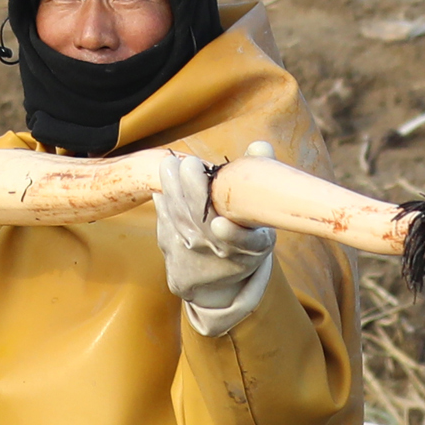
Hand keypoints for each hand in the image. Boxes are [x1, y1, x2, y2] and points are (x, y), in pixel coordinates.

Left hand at [155, 145, 275, 336]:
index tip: (219, 224)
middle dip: (195, 193)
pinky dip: (163, 200)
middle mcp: (222, 253)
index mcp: (253, 247)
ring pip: (181, 221)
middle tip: (191, 164)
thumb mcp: (261, 213)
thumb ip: (261, 175)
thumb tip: (260, 145)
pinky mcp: (171, 251)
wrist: (215, 278)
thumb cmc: (244, 232)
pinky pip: (164, 222)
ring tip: (170, 165)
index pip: (246, 244)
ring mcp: (195, 254)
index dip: (233, 236)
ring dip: (173, 190)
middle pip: (204, 225)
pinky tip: (164, 181)